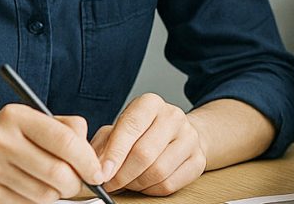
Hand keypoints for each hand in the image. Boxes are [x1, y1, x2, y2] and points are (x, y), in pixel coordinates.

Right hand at [0, 104, 102, 203]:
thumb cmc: (1, 140)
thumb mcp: (28, 121)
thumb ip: (64, 128)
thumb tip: (93, 154)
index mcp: (16, 116)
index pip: (65, 139)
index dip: (88, 160)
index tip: (97, 171)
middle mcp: (0, 140)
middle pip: (58, 172)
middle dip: (75, 183)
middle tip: (77, 183)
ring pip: (45, 194)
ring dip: (56, 195)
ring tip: (51, 185)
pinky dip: (36, 203)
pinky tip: (30, 190)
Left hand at [90, 93, 206, 194]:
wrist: (176, 134)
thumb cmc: (140, 133)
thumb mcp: (117, 129)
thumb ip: (102, 145)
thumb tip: (95, 167)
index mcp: (150, 103)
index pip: (130, 127)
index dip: (114, 154)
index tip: (101, 173)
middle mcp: (173, 116)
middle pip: (144, 153)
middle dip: (122, 175)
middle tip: (109, 184)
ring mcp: (189, 138)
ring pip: (158, 172)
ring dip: (136, 184)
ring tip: (127, 182)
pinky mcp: (198, 159)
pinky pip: (170, 184)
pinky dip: (151, 190)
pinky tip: (144, 183)